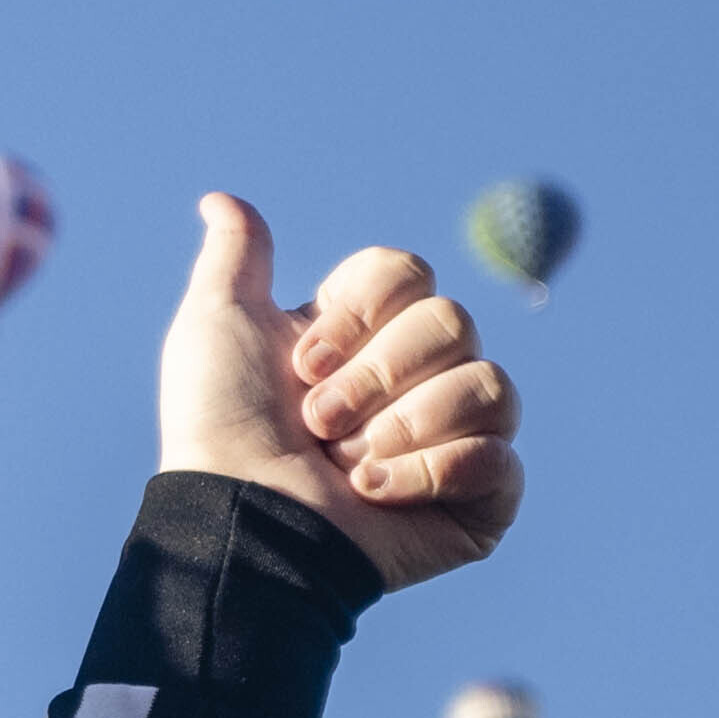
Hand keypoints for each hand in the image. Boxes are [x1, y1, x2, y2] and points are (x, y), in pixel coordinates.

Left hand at [154, 192, 521, 592]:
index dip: (361, 312)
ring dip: (404, 425)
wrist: (241, 518)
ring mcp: (457, 439)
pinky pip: (501, 458)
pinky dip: (434, 472)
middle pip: (454, 322)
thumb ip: (236, 258)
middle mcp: (419, 380)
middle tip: (319, 422)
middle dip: (377, 375)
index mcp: (368, 334)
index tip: (304, 362)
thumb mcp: (217, 324)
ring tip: (349, 465)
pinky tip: (377, 494)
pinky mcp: (482, 502)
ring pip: (490, 385)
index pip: (410, 273)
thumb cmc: (222, 426)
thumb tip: (219, 199)